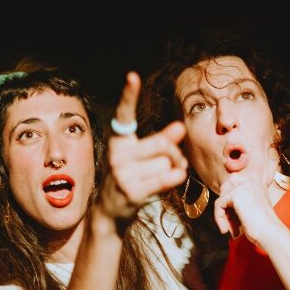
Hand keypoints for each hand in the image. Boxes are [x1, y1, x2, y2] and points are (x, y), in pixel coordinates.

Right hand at [97, 72, 188, 221]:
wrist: (109, 212)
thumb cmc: (130, 178)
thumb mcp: (142, 156)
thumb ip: (161, 141)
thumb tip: (179, 127)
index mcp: (118, 141)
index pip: (124, 115)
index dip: (129, 95)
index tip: (133, 76)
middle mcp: (116, 155)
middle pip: (161, 144)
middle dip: (175, 153)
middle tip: (176, 160)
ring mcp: (122, 174)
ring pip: (166, 163)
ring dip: (173, 169)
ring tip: (164, 175)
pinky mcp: (132, 191)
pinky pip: (166, 178)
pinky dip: (175, 177)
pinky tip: (171, 179)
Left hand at [213, 172, 281, 243]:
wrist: (271, 234)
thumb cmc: (263, 227)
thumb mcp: (251, 209)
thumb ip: (240, 202)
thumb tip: (221, 203)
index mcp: (256, 184)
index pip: (234, 185)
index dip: (229, 202)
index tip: (233, 219)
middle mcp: (251, 181)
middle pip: (225, 187)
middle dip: (224, 206)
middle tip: (230, 223)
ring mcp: (244, 186)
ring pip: (221, 197)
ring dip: (222, 214)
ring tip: (230, 228)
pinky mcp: (236, 194)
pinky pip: (218, 204)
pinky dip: (219, 218)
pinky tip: (226, 229)